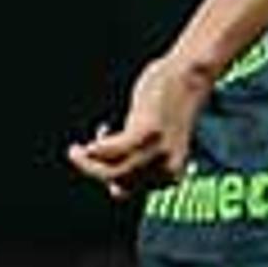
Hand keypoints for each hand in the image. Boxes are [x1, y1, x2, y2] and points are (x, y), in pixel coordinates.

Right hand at [69, 53, 214, 198]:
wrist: (192, 76)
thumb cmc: (170, 107)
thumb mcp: (157, 142)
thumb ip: (140, 161)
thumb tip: (114, 187)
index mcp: (171, 175)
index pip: (128, 190)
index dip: (107, 175)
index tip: (103, 154)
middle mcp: (167, 169)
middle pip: (117, 183)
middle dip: (91, 170)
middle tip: (75, 154)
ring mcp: (158, 152)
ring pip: (112, 170)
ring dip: (86, 162)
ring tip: (76, 149)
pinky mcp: (148, 132)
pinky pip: (111, 150)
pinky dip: (96, 147)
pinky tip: (95, 135)